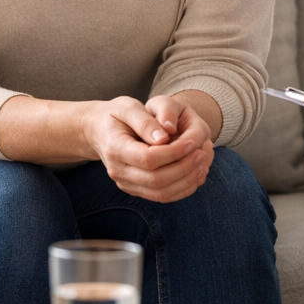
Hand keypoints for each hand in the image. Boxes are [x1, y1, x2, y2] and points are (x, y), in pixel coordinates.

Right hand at [83, 96, 214, 202]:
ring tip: (203, 162)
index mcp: (115, 148)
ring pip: (161, 193)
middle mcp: (118, 171)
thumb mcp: (128, 106)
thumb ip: (145, 121)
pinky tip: (196, 173)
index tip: (192, 142)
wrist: (100, 130)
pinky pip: (162, 197)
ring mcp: (126, 183)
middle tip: (203, 153)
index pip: (148, 159)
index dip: (174, 153)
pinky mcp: (136, 189)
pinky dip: (183, 188)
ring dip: (187, 181)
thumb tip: (164, 138)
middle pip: (156, 180)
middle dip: (185, 168)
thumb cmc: (116, 114)